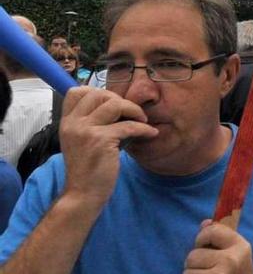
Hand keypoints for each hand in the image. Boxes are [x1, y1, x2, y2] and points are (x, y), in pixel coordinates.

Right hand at [60, 87, 157, 205]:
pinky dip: (144, 128)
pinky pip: (129, 125)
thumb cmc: (87, 170)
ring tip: (142, 120)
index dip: (98, 92)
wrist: (83, 195)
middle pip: (99, 93)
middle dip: (120, 100)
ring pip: (115, 104)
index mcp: (67, 122)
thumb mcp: (81, 142)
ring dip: (134, 110)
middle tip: (131, 113)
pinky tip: (151, 134)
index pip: (77, 91)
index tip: (114, 103)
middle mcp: (73, 124)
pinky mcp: (101, 141)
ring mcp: (85, 131)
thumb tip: (115, 105)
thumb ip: (91, 123)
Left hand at [184, 220, 252, 273]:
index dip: (203, 239)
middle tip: (209, 271)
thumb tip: (205, 223)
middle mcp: (231, 260)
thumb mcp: (236, 256)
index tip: (206, 247)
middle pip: (194, 254)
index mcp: (241, 247)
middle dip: (196, 264)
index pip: (211, 230)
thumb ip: (221, 239)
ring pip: (187, 271)